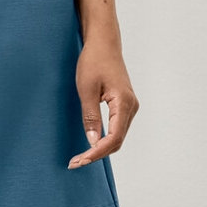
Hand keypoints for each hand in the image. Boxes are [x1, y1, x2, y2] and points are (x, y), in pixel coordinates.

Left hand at [71, 36, 137, 166]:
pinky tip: (90, 144)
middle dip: (97, 154)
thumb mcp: (86, 89)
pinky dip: (104, 139)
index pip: (114, 137)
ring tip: (80, 157)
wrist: (103, 43)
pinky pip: (116, 128)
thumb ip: (90, 116)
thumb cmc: (94, 61)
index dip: (97, 153)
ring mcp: (130, 106)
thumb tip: (93, 142)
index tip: (80, 161)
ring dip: (100, 149)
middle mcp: (131, 106)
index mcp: (124, 102)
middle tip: (75, 163)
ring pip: (118, 136)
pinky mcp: (124, 105)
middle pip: (117, 141)